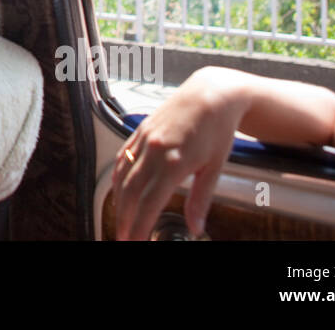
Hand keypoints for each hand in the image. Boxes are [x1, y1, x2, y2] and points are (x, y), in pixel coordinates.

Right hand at [111, 69, 249, 240]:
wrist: (211, 93)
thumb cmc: (218, 128)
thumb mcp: (215, 167)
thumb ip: (200, 199)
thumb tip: (195, 227)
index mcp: (174, 162)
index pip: (149, 203)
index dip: (139, 226)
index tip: (135, 242)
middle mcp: (154, 150)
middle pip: (130, 192)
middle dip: (124, 219)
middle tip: (123, 238)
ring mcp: (144, 139)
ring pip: (122, 175)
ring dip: (118, 201)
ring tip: (119, 221)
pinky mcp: (140, 130)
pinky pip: (122, 157)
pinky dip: (116, 177)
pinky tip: (117, 190)